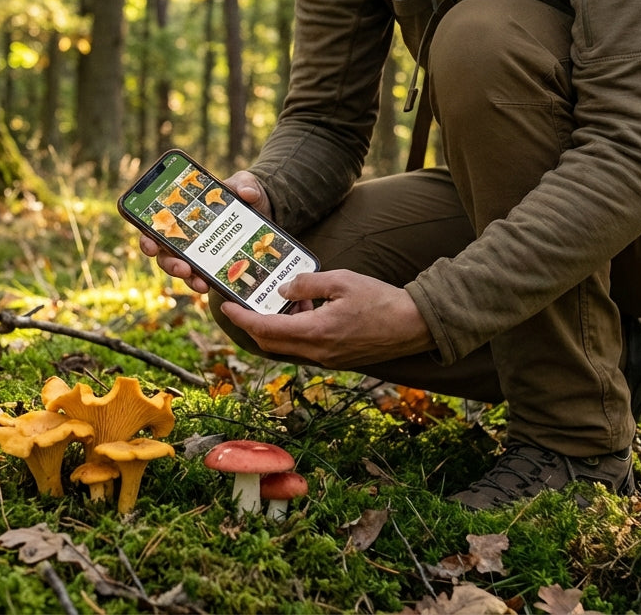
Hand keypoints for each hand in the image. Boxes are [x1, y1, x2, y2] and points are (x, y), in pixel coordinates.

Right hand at [137, 170, 270, 294]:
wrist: (265, 210)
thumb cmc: (244, 193)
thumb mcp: (246, 184)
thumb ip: (246, 184)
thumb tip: (247, 193)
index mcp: (184, 214)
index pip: (158, 228)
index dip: (148, 237)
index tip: (150, 244)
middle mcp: (187, 237)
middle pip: (166, 254)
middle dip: (170, 263)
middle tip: (181, 267)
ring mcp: (201, 254)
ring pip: (183, 271)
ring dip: (188, 279)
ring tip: (200, 283)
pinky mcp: (217, 266)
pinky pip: (206, 278)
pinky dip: (207, 283)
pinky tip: (212, 286)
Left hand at [220, 270, 434, 368]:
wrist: (415, 325)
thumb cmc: (381, 300)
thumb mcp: (341, 280)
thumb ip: (308, 283)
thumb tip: (283, 291)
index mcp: (316, 332)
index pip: (265, 330)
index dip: (241, 319)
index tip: (226, 307)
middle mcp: (318, 352)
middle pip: (270, 344)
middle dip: (252, 326)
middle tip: (244, 305)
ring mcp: (328, 359)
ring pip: (287, 347)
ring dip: (277, 328)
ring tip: (284, 302)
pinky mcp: (337, 359)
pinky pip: (305, 348)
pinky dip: (296, 332)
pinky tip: (307, 311)